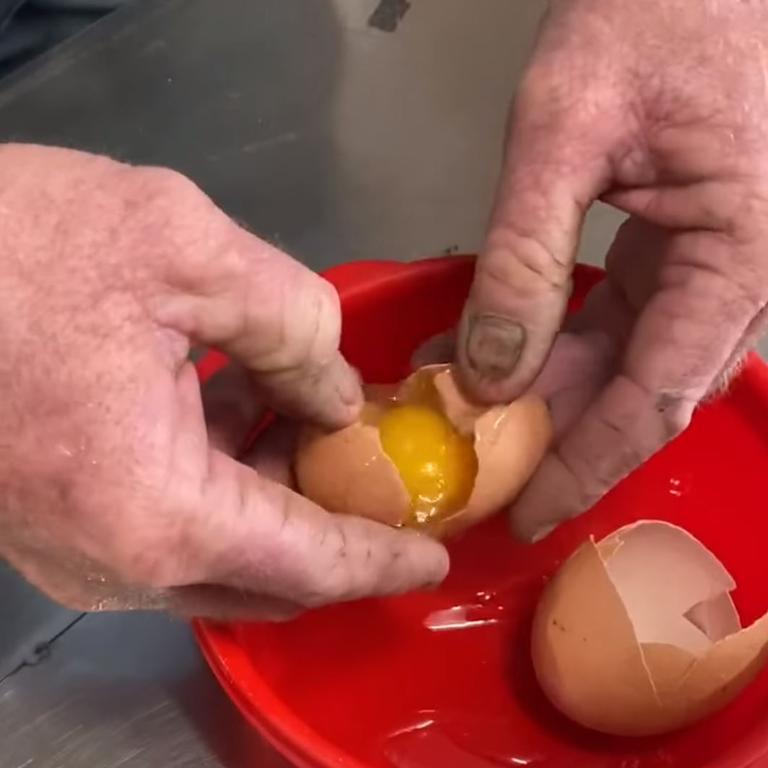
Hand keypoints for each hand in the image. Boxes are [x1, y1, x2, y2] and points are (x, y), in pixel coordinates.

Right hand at [0, 144, 446, 619]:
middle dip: (333, 526)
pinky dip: (221, 487)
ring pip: (216, 556)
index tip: (434, 560)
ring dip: (275, 498)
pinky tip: (239, 412)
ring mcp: (73, 551)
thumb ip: (292, 326)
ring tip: (314, 422)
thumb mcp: (182, 249)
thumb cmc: (11, 246)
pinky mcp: (51, 521)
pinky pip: (166, 529)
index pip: (309, 563)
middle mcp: (114, 559)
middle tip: (382, 467)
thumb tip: (336, 396)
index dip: (381, 561)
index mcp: (157, 511)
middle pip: (267, 575)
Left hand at [454, 0, 767, 539]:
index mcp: (740, 261)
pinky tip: (490, 352)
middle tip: (480, 473)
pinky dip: (557, 343)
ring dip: (549, 393)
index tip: (527, 515)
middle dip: (560, 438)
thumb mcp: (564, 132)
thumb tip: (488, 374)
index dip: (586, 466)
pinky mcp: (681, 245)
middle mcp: (741, 280)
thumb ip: (525, 259)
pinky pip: (622, 318)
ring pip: (629, 362)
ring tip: (462, 410)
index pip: (654, 399)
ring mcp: (715, 264)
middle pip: (644, 393)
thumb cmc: (654, 10)